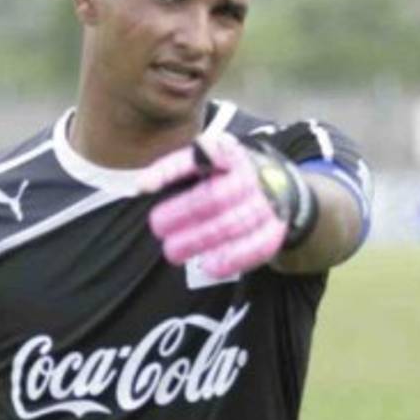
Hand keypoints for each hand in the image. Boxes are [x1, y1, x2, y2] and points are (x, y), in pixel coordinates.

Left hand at [138, 132, 316, 277]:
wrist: (277, 187)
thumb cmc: (226, 176)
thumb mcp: (206, 163)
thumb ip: (176, 169)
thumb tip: (141, 186)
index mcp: (230, 153)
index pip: (203, 154)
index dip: (172, 169)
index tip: (144, 186)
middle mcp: (250, 176)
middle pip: (214, 197)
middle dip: (182, 214)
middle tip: (157, 227)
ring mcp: (266, 203)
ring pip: (232, 224)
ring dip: (199, 240)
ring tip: (173, 251)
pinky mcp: (275, 228)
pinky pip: (256, 246)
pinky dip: (232, 259)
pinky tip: (208, 266)